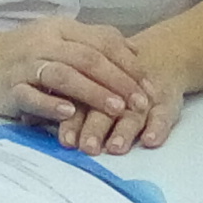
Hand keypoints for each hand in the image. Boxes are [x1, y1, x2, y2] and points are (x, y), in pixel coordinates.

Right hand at [0, 16, 150, 129]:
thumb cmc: (27, 54)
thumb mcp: (61, 40)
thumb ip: (94, 44)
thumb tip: (136, 52)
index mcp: (62, 28)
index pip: (103, 41)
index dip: (130, 64)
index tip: (149, 87)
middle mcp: (45, 41)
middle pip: (88, 58)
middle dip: (119, 81)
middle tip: (140, 103)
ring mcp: (26, 63)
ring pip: (64, 74)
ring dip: (93, 92)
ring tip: (115, 109)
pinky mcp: (9, 86)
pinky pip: (31, 94)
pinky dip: (50, 103)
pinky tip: (68, 113)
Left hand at [58, 46, 185, 155]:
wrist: (160, 55)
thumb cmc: (113, 78)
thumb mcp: (91, 81)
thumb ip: (67, 101)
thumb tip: (35, 121)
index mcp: (95, 81)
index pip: (81, 101)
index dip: (73, 121)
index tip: (67, 141)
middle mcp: (119, 90)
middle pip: (105, 108)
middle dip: (96, 127)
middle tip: (88, 147)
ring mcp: (145, 96)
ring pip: (133, 113)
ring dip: (124, 130)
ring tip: (115, 147)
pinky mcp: (166, 101)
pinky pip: (164, 114)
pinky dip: (158, 127)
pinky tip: (151, 140)